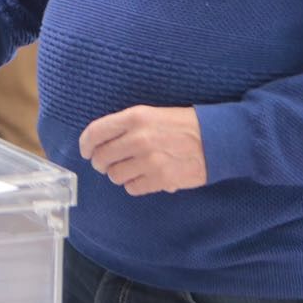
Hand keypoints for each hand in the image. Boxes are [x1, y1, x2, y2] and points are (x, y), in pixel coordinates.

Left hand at [78, 105, 207, 195]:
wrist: (217, 139)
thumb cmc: (182, 125)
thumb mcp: (151, 114)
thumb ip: (125, 126)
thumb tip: (99, 143)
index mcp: (134, 117)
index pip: (95, 133)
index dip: (85, 144)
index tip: (86, 151)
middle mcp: (139, 138)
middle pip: (101, 157)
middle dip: (101, 162)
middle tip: (108, 163)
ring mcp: (149, 160)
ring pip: (115, 175)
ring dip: (118, 175)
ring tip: (130, 170)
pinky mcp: (161, 179)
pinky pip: (132, 188)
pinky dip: (134, 185)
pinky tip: (143, 178)